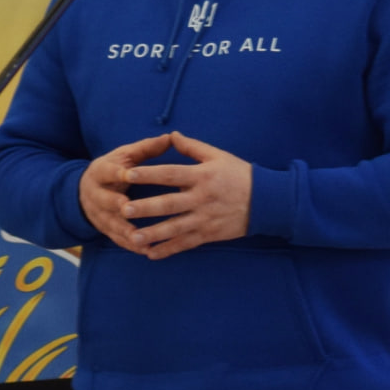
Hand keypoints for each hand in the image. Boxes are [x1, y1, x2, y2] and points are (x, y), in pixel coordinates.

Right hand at [78, 134, 173, 250]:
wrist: (86, 190)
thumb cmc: (115, 169)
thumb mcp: (125, 155)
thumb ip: (146, 149)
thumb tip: (170, 137)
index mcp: (101, 172)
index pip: (108, 172)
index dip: (117, 173)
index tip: (128, 174)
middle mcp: (96, 194)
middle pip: (104, 200)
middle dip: (115, 204)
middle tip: (127, 208)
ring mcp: (99, 214)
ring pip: (111, 224)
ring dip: (125, 231)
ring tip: (142, 238)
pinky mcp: (105, 230)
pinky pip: (117, 239)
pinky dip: (131, 245)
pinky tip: (147, 250)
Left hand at [120, 130, 251, 259]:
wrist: (266, 201)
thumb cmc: (240, 174)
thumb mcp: (218, 156)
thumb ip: (192, 147)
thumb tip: (171, 135)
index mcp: (202, 176)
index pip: (170, 174)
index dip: (149, 174)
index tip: (129, 174)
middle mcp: (201, 198)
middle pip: (169, 204)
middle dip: (145, 208)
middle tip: (123, 210)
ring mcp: (205, 218)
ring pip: (175, 228)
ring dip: (153, 234)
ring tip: (133, 238)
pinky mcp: (209, 234)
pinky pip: (185, 244)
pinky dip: (168, 250)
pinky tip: (151, 254)